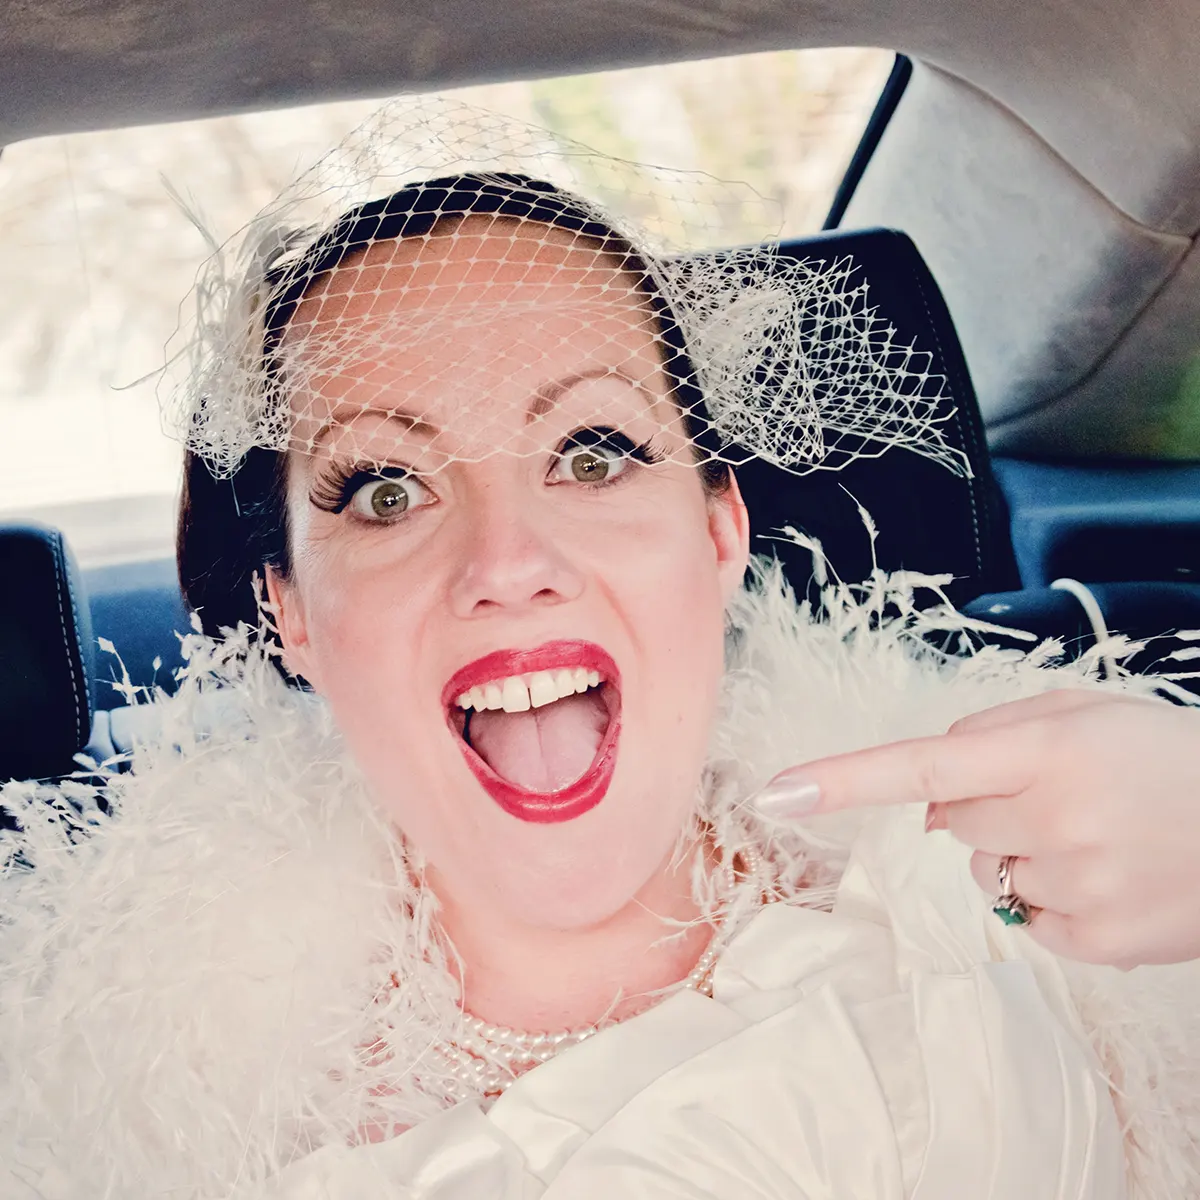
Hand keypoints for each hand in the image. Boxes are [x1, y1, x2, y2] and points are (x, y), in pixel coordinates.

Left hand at [753, 690, 1199, 968]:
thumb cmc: (1165, 758)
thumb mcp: (1083, 711)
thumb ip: (991, 730)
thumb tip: (925, 789)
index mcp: (1048, 749)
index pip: (922, 763)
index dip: (844, 779)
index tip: (778, 793)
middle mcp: (1055, 819)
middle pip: (948, 819)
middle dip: (981, 804)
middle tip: (1057, 793)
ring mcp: (1077, 888)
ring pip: (982, 870)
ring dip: (1016, 852)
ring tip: (1093, 833)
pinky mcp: (1096, 943)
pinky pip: (1022, 920)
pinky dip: (1048, 898)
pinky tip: (1105, 875)